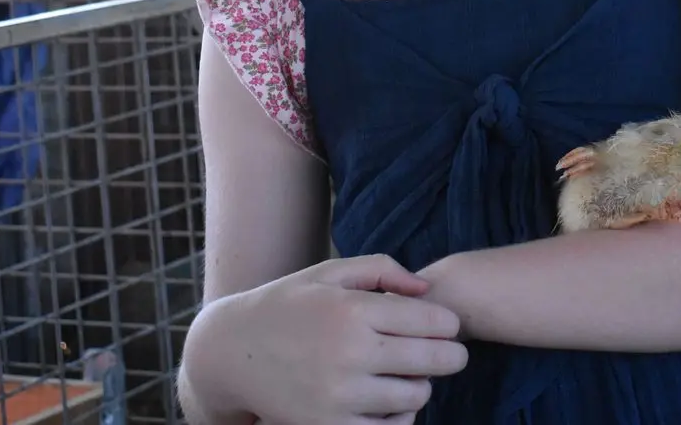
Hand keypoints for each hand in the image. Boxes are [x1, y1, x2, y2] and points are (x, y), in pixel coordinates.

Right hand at [183, 254, 468, 424]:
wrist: (230, 353)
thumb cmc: (287, 305)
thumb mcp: (329, 273)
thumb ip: (382, 270)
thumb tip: (426, 289)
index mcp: (353, 310)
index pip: (432, 321)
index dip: (449, 324)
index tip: (446, 325)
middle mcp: (349, 354)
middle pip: (434, 360)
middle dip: (450, 355)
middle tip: (450, 353)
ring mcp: (339, 396)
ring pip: (416, 396)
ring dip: (421, 385)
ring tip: (409, 374)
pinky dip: (399, 417)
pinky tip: (390, 401)